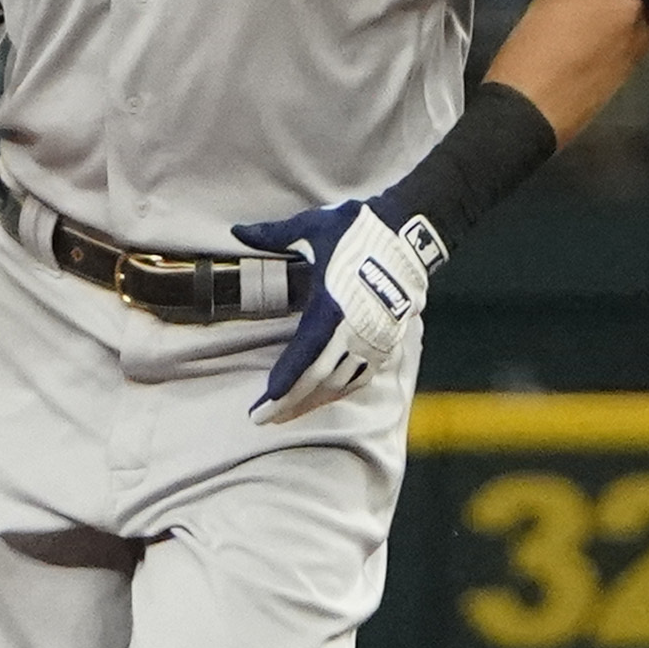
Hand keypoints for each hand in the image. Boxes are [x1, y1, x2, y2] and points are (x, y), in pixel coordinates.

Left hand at [229, 201, 444, 423]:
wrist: (410, 232)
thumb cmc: (360, 230)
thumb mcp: (312, 228)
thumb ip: (272, 235)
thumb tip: (238, 230)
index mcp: (332, 308)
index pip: (303, 357)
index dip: (283, 384)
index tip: (264, 403)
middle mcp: (354, 330)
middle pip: (317, 379)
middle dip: (289, 402)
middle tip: (264, 419)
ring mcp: (373, 338)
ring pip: (340, 382)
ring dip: (313, 400)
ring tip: (289, 412)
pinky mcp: (388, 339)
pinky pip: (361, 375)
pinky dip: (340, 389)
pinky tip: (326, 395)